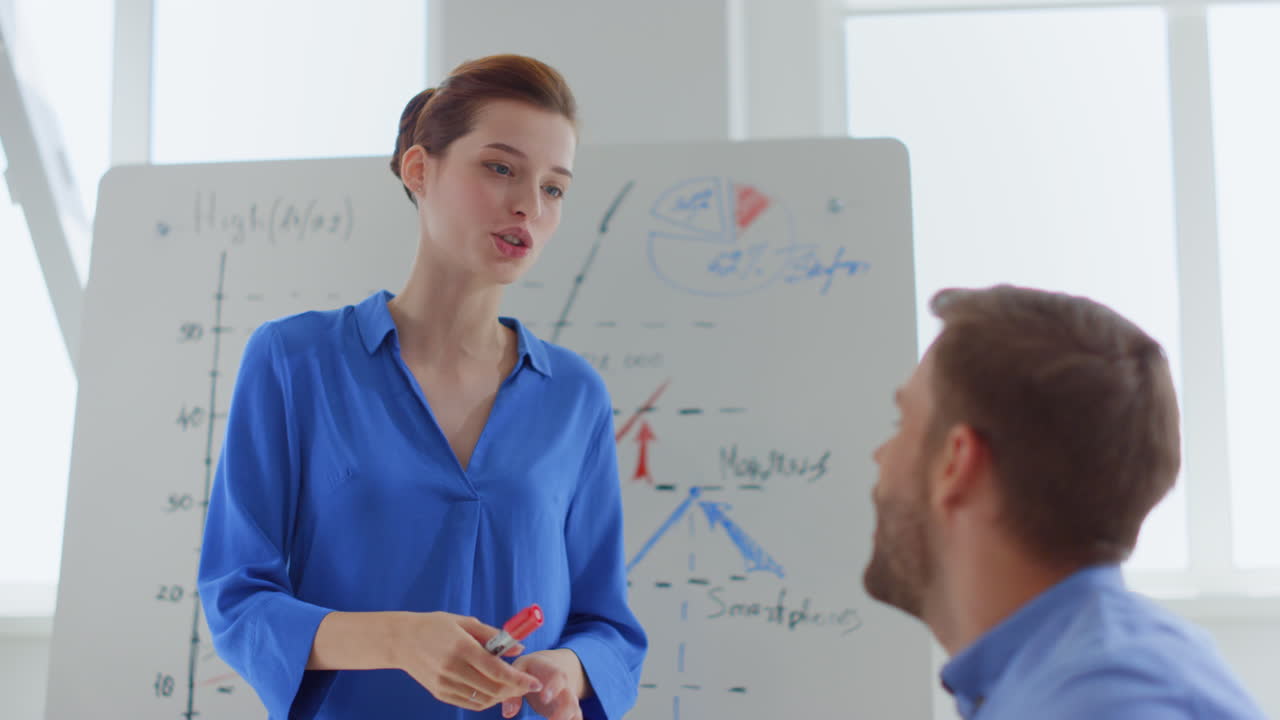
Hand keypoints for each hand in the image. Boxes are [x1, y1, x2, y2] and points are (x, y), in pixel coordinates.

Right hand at [392, 612, 542, 711]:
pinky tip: (495, 691)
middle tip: (529, 686)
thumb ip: (493, 635)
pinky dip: (487, 700)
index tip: (536, 683)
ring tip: (513, 687)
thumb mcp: (465, 622)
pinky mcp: (440, 693)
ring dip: (503, 696)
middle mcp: (453, 668)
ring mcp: (445, 683)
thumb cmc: (436, 626)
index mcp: (461, 647)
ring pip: (483, 699)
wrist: (402, 640)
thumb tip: (519, 648)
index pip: (497, 670)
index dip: (519, 679)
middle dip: (516, 689)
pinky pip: (470, 703)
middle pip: (493, 688)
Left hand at [500, 649, 588, 719]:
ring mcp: (568, 699)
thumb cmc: (530, 668)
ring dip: (567, 719)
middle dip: (564, 711)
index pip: (557, 676)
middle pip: (570, 699)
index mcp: (553, 671)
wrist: (550, 666)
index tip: (545, 698)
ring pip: (574, 711)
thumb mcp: (520, 669)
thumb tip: (508, 713)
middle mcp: (564, 687)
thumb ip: (513, 690)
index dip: (553, 687)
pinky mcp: (569, 711)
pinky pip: (576, 719)